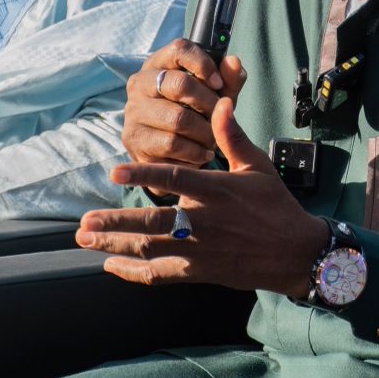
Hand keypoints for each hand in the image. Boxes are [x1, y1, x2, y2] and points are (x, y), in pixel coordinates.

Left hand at [80, 96, 324, 298]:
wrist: (294, 251)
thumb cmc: (275, 205)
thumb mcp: (257, 165)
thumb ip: (232, 136)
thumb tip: (222, 103)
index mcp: (217, 191)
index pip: (175, 179)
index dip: (142, 175)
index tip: (114, 172)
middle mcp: (205, 222)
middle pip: (153, 223)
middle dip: (115, 224)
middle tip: (84, 222)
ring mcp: (201, 249)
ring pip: (151, 250)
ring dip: (115, 246)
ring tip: (86, 240)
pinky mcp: (200, 270)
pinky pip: (161, 274)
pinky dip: (134, 272)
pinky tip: (111, 265)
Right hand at [123, 39, 246, 172]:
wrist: (175, 155)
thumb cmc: (198, 115)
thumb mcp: (217, 96)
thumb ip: (229, 79)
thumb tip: (234, 62)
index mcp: (160, 63)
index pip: (179, 49)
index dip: (204, 64)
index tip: (219, 84)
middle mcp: (141, 82)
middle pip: (180, 84)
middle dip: (209, 104)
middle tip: (220, 118)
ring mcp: (133, 110)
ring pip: (178, 118)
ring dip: (205, 132)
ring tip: (213, 139)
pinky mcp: (134, 138)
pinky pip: (172, 143)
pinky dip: (195, 151)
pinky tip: (202, 153)